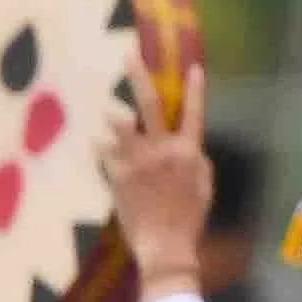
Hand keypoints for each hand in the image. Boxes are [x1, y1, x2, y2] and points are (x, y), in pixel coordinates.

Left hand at [101, 61, 211, 297]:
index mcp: (188, 152)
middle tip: (128, 55)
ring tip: (106, 111)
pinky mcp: (117, 174)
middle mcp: (161, 149)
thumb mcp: (205, 187)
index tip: (192, 67)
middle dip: (139, 76)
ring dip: (111, 115)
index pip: (194, 113)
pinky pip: (103, 151)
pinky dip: (100, 146)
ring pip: (118, 123)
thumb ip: (197, 160)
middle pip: (150, 104)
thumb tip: (190, 144)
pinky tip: (97, 145)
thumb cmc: (189, 220)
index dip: (195, 89)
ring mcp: (137, 160)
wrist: (165, 246)